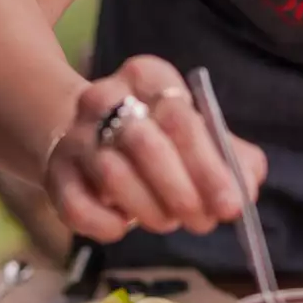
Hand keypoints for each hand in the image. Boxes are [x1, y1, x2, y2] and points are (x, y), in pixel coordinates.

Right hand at [45, 56, 266, 243]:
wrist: (87, 136)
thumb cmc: (157, 137)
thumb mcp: (196, 134)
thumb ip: (231, 156)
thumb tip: (248, 185)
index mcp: (148, 77)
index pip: (182, 119)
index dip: (210, 168)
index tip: (232, 206)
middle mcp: (105, 97)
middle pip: (146, 145)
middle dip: (182, 192)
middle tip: (202, 222)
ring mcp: (75, 135)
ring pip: (113, 176)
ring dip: (150, 210)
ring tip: (168, 220)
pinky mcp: (54, 172)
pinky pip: (78, 208)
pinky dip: (108, 225)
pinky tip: (124, 225)